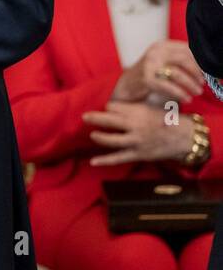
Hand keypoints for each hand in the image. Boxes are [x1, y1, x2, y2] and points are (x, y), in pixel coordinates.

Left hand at [82, 100, 197, 166]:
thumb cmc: (165, 121)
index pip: (114, 107)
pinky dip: (104, 160)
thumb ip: (130, 109)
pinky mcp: (138, 154)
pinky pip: (118, 158)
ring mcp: (136, 142)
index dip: (107, 108)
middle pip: (110, 121)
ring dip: (100, 137)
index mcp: (138, 112)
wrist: (184, 137)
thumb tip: (109, 108)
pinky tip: (93, 162)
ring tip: (93, 135)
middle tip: (84, 116)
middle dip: (95, 118)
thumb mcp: (148, 109)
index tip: (104, 109)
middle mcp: (136, 126)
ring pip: (112, 140)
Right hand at [111, 40, 204, 104]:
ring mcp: (149, 65)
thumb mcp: (164, 61)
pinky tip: (186, 99)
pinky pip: (168, 86)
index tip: (206, 71)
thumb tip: (204, 67)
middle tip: (203, 82)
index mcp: (161, 45)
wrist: (127, 84)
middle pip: (183, 59)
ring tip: (197, 92)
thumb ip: (180, 60)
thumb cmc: (150, 74)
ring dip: (190, 84)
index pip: (186, 49)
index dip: (199, 61)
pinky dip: (180, 93)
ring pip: (177, 73)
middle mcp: (155, 52)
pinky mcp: (146, 79)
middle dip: (197, 72)